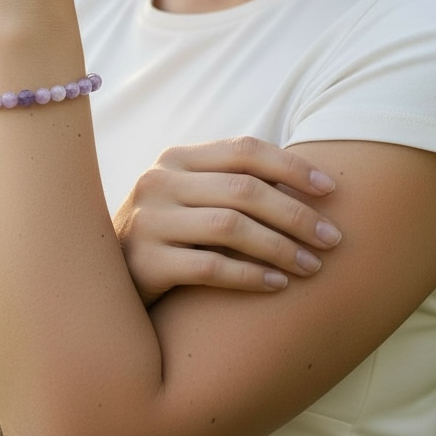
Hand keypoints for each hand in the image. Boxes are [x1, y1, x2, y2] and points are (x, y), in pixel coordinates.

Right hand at [112, 137, 341, 305]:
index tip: (332, 190)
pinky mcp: (144, 262)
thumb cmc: (167, 237)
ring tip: (313, 267)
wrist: (102, 281)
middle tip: (333, 239)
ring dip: (281, 247)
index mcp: (176, 158)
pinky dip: (251, 276)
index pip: (244, 149)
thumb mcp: (190, 200)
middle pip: (243, 189)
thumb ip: (232, 185)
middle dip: (297, 213)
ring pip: (230, 227)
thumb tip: (310, 184)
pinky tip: (278, 286)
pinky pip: (210, 268)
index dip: (292, 166)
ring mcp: (148, 221)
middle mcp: (159, 181)